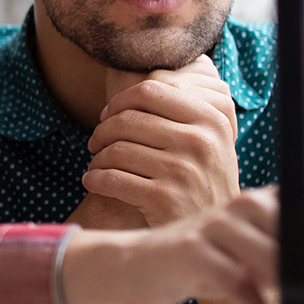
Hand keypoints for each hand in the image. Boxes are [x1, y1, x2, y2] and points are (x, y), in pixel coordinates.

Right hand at [62, 188, 279, 303]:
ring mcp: (211, 226)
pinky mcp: (188, 250)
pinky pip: (231, 278)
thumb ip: (277, 256)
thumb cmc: (196, 262)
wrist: (132, 264)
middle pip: (288, 228)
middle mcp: (237, 209)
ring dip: (284, 284)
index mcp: (255, 205)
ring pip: (263, 251)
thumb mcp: (241, 254)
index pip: (302, 210)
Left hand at [85, 56, 239, 225]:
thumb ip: (178, 108)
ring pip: (115, 150)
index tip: (107, 114)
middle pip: (127, 120)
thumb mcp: (205, 138)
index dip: (119, 100)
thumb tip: (136, 73)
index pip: (150, 91)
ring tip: (95, 163)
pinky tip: (93, 180)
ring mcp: (183, 172)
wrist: (211, 229)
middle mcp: (200, 143)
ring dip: (96, 158)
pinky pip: (111, 179)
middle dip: (101, 131)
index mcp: (210, 119)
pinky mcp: (163, 199)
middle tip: (94, 142)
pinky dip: (94, 178)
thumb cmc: (199, 176)